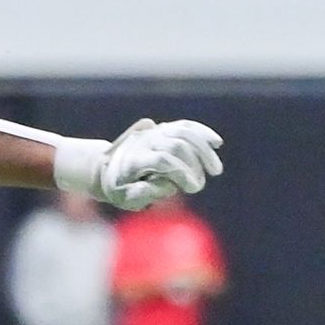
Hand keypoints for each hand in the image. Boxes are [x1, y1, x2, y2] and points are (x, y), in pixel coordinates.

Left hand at [71, 118, 222, 212]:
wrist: (107, 167)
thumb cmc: (120, 189)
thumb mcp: (124, 198)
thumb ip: (141, 194)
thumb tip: (164, 186)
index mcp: (134, 160)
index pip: (163, 160)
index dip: (182, 174)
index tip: (192, 188)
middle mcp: (144, 142)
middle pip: (177, 145)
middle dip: (194, 165)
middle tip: (199, 185)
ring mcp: (153, 133)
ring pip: (184, 132)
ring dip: (204, 149)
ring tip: (215, 170)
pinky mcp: (162, 129)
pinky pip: (185, 126)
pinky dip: (202, 132)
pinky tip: (217, 143)